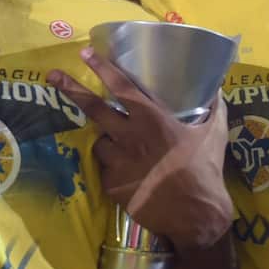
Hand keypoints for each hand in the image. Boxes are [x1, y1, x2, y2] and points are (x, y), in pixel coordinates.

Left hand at [50, 47, 232, 250]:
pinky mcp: (112, 184)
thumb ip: (213, 109)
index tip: (85, 52)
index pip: (122, 86)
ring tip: (127, 152)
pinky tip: (133, 176)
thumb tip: (216, 88)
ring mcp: (118, 161)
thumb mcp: (214, 135)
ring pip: (100, 142)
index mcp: (152, 119)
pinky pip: (106, 169)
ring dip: (108, 141)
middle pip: (93, 108)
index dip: (102, 67)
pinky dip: (115, 168)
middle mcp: (130, 136)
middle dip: (70, 88)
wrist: (196, 216)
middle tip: (52, 76)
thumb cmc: (205, 171)